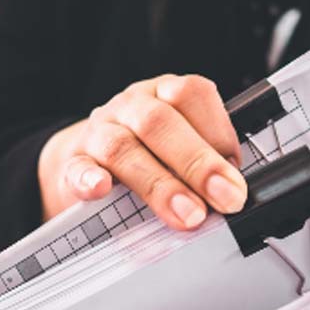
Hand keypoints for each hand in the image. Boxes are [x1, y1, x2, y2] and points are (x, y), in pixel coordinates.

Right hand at [38, 75, 247, 227]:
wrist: (84, 160)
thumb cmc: (145, 154)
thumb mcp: (178, 147)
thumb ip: (205, 162)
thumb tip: (236, 193)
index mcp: (164, 94)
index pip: (192, 94)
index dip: (218, 131)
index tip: (237, 173)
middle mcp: (131, 107)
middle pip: (160, 123)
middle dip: (198, 163)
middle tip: (226, 199)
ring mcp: (99, 133)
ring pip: (122, 148)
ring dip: (160, 184)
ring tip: (188, 216)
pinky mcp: (73, 163)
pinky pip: (78, 167)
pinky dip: (89, 179)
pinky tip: (102, 190)